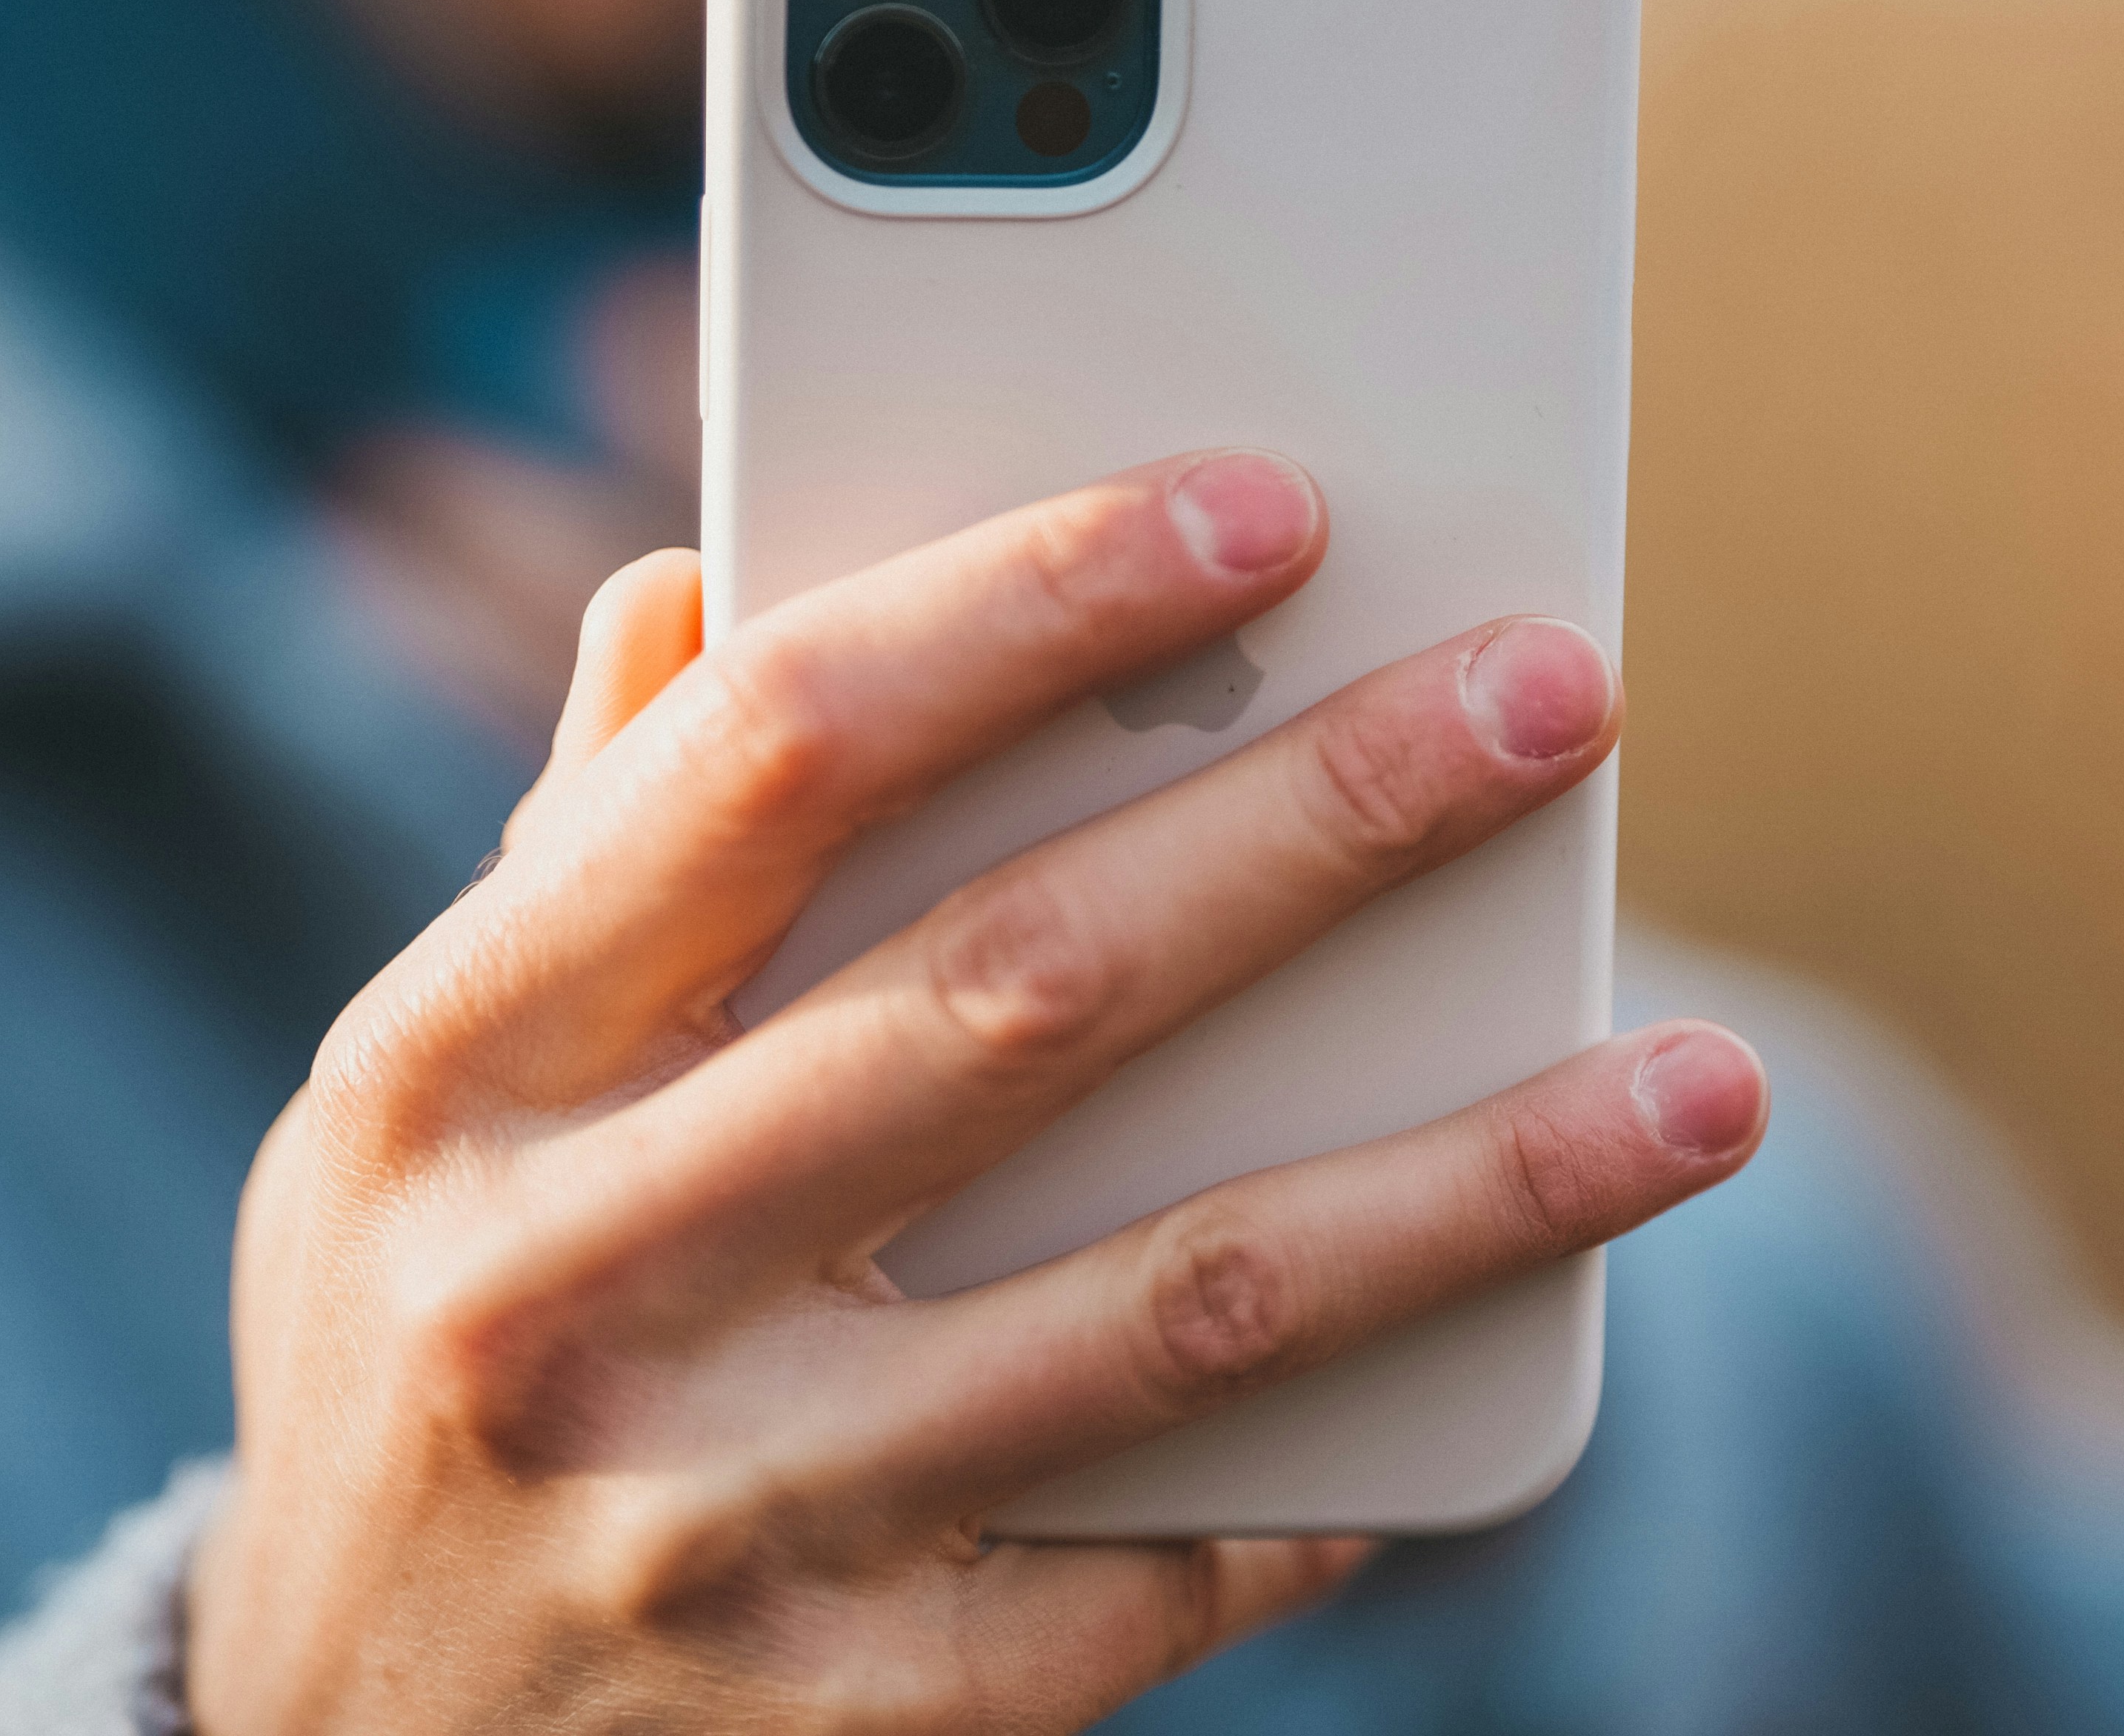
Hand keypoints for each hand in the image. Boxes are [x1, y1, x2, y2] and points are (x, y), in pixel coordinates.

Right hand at [187, 451, 1767, 1733]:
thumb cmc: (422, 1346)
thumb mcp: (419, 1100)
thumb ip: (577, 846)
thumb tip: (699, 585)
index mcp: (456, 1064)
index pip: (775, 753)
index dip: (1028, 604)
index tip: (1260, 508)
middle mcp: (571, 1278)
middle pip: (1021, 988)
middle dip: (1320, 822)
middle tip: (1552, 696)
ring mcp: (717, 1520)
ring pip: (1175, 1303)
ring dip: (1470, 1178)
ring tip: (1704, 1082)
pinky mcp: (853, 1720)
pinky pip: (1163, 1568)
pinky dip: (1345, 1462)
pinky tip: (1499, 1365)